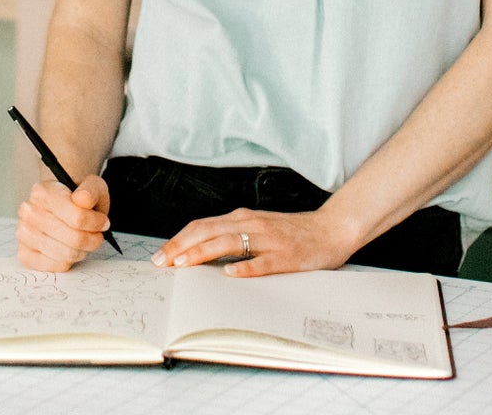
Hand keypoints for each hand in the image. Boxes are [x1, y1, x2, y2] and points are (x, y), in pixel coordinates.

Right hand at [16, 175, 111, 271]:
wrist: (61, 204)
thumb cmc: (76, 197)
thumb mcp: (91, 185)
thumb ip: (91, 190)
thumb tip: (83, 200)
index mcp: (43, 192)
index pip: (77, 217)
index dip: (96, 223)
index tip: (103, 222)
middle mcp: (28, 212)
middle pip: (73, 238)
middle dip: (92, 239)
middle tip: (97, 235)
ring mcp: (24, 233)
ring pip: (65, 254)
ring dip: (82, 250)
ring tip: (85, 241)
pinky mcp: (24, 253)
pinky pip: (55, 266)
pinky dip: (68, 261)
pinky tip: (70, 249)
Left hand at [150, 206, 357, 278]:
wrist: (330, 229)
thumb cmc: (292, 232)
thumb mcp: (257, 229)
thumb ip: (233, 236)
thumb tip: (202, 252)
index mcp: (242, 218)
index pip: (202, 226)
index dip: (179, 240)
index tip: (161, 256)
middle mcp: (251, 224)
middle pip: (208, 231)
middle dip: (181, 247)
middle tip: (161, 263)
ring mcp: (268, 239)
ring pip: (229, 242)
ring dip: (203, 253)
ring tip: (184, 265)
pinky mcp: (286, 255)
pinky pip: (262, 262)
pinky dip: (245, 267)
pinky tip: (230, 274)